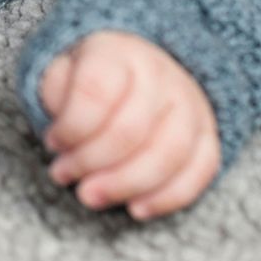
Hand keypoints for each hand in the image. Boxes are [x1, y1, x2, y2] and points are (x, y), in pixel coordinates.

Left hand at [38, 30, 220, 218]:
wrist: (138, 68)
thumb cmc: (93, 80)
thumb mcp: (64, 73)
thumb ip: (57, 96)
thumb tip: (61, 139)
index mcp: (117, 52)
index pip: (96, 92)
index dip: (70, 128)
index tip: (53, 142)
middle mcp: (159, 72)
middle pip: (131, 129)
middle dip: (90, 163)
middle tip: (64, 176)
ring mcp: (188, 101)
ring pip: (169, 152)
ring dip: (125, 185)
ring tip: (92, 196)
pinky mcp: (207, 131)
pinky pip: (201, 168)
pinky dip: (169, 197)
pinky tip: (137, 208)